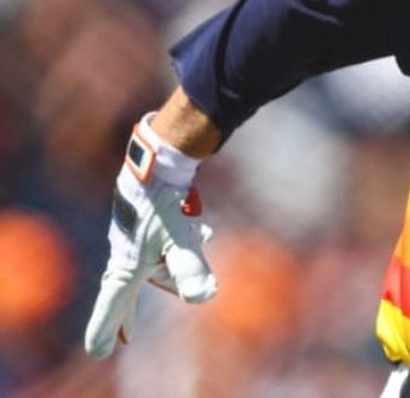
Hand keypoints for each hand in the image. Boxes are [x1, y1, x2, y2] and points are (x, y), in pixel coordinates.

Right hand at [84, 114, 216, 357]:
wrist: (158, 160)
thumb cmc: (165, 202)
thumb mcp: (180, 237)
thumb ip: (191, 268)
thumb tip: (203, 297)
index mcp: (128, 263)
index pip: (115, 303)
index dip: (107, 327)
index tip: (98, 351)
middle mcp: (126, 250)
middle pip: (129, 288)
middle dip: (129, 311)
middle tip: (126, 335)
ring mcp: (134, 233)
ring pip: (153, 260)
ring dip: (171, 266)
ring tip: (195, 258)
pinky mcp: (148, 216)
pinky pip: (164, 238)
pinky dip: (181, 241)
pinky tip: (207, 232)